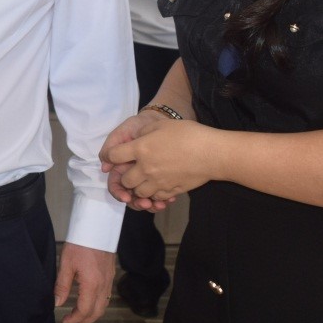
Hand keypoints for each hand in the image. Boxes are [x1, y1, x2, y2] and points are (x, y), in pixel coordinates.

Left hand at [56, 243, 113, 322]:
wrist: (97, 227)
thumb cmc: (81, 242)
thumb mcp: (66, 264)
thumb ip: (62, 286)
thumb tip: (57, 303)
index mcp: (92, 284)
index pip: (84, 310)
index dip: (74, 319)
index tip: (65, 321)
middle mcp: (103, 285)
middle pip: (97, 313)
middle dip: (84, 321)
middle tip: (71, 321)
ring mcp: (109, 280)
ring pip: (103, 306)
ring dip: (91, 314)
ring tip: (78, 314)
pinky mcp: (110, 275)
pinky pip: (106, 296)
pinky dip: (97, 304)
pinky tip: (88, 301)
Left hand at [99, 114, 214, 204]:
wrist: (212, 153)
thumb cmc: (188, 134)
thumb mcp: (161, 125)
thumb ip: (143, 132)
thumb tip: (134, 139)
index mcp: (140, 149)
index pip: (113, 156)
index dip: (110, 156)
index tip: (114, 156)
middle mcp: (145, 168)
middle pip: (125, 180)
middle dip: (125, 176)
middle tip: (133, 170)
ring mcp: (158, 182)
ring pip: (138, 192)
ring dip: (138, 187)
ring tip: (146, 179)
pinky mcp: (170, 190)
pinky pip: (155, 198)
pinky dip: (153, 194)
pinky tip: (159, 185)